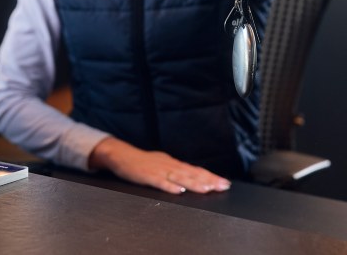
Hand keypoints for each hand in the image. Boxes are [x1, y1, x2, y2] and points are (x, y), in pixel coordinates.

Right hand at [88, 136, 230, 193]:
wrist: (121, 155)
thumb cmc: (142, 162)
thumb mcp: (162, 164)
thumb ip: (176, 171)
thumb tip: (193, 178)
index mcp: (173, 163)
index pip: (196, 170)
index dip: (210, 176)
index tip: (224, 182)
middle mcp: (169, 166)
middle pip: (191, 174)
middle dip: (208, 180)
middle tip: (223, 186)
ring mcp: (158, 171)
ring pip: (179, 177)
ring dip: (194, 183)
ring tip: (206, 188)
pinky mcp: (147, 176)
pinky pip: (160, 182)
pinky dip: (170, 186)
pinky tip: (179, 191)